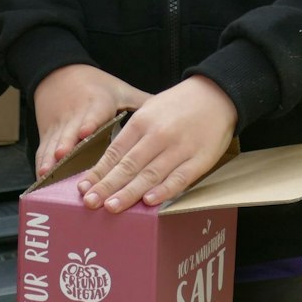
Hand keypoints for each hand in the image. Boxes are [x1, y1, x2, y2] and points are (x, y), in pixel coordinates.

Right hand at [31, 64, 148, 176]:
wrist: (59, 74)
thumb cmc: (96, 85)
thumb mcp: (120, 90)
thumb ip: (143, 102)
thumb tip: (170, 112)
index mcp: (96, 104)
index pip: (93, 113)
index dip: (89, 122)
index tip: (87, 132)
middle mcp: (75, 114)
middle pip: (70, 132)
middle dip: (67, 146)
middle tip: (64, 157)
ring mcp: (59, 124)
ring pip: (53, 141)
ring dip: (51, 157)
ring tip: (48, 172)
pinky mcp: (47, 132)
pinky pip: (43, 148)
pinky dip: (42, 161)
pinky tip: (41, 176)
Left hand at [79, 75, 237, 212]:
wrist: (216, 95)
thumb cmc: (178, 105)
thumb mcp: (149, 109)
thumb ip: (132, 134)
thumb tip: (110, 162)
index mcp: (142, 122)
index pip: (115, 152)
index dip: (99, 172)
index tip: (84, 188)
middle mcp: (158, 136)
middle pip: (129, 165)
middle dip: (108, 186)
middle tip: (91, 202)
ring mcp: (179, 149)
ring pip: (151, 174)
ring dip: (129, 193)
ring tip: (111, 207)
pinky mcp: (200, 160)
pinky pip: (180, 178)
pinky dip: (164, 190)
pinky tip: (149, 201)